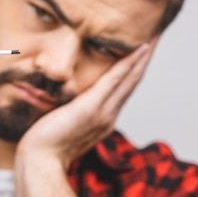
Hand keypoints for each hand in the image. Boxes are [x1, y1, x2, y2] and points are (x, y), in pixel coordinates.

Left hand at [16, 42, 154, 169]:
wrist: (40, 162)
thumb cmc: (45, 147)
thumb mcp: (61, 125)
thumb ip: (68, 113)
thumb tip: (62, 102)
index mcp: (102, 119)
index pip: (123, 89)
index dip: (134, 69)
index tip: (141, 50)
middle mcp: (108, 115)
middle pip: (133, 81)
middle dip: (145, 58)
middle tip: (157, 34)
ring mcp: (103, 112)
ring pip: (130, 78)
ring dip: (144, 55)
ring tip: (155, 35)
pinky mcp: (92, 108)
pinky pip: (115, 80)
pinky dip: (129, 63)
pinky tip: (139, 48)